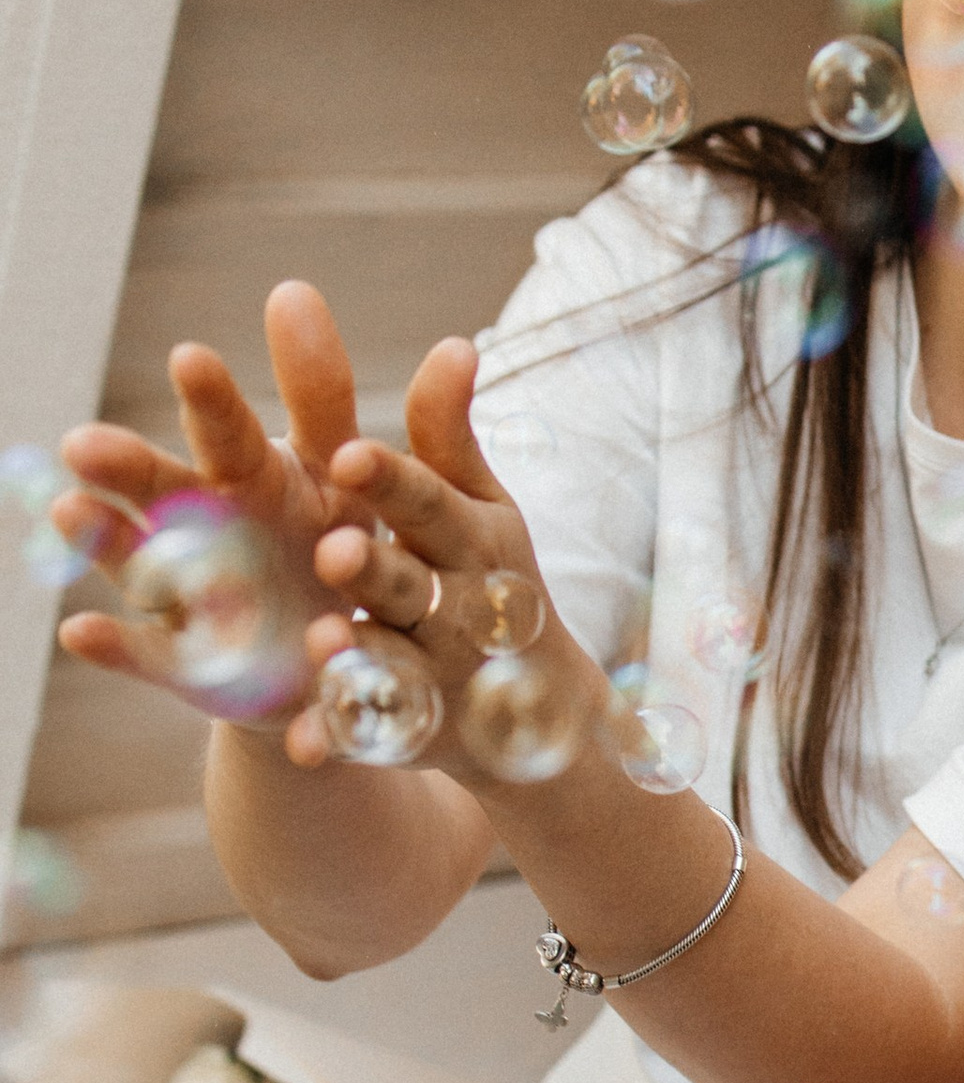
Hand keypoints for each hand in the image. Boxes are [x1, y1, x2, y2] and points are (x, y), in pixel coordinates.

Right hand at [54, 282, 373, 719]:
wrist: (333, 662)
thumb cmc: (340, 545)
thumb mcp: (361, 482)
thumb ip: (366, 413)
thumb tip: (423, 332)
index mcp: (258, 476)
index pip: (235, 430)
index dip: (215, 399)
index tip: (193, 355)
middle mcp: (209, 526)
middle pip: (170, 488)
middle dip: (131, 466)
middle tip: (86, 442)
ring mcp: (192, 594)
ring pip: (142, 562)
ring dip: (105, 540)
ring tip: (68, 511)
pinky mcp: (189, 662)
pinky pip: (150, 654)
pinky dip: (116, 644)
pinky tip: (80, 631)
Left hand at [285, 331, 596, 778]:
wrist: (540, 709)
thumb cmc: (490, 579)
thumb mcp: (479, 508)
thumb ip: (450, 437)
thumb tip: (454, 343)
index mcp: (472, 540)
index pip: (430, 504)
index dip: (393, 482)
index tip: (349, 452)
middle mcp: (461, 607)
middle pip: (412, 585)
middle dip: (376, 570)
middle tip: (330, 550)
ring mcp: (441, 675)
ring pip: (396, 661)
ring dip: (362, 653)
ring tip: (320, 639)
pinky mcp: (417, 732)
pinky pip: (374, 733)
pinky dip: (343, 737)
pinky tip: (305, 739)